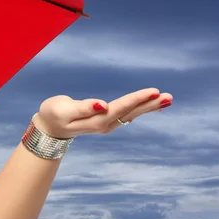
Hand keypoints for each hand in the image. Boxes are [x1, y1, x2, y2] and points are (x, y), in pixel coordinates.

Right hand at [33, 88, 172, 138]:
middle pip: (131, 112)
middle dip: (150, 104)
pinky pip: (128, 114)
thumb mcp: (64, 109)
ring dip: (149, 106)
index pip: (121, 108)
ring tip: (167, 99)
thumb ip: (83, 107)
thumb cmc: (54, 114)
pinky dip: (140, 108)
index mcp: (97, 120)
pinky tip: (151, 105)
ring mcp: (107, 124)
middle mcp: (105, 124)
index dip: (137, 99)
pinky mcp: (106, 121)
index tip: (154, 91)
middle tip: (169, 97)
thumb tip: (103, 105)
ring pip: (132, 114)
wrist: (49, 127)